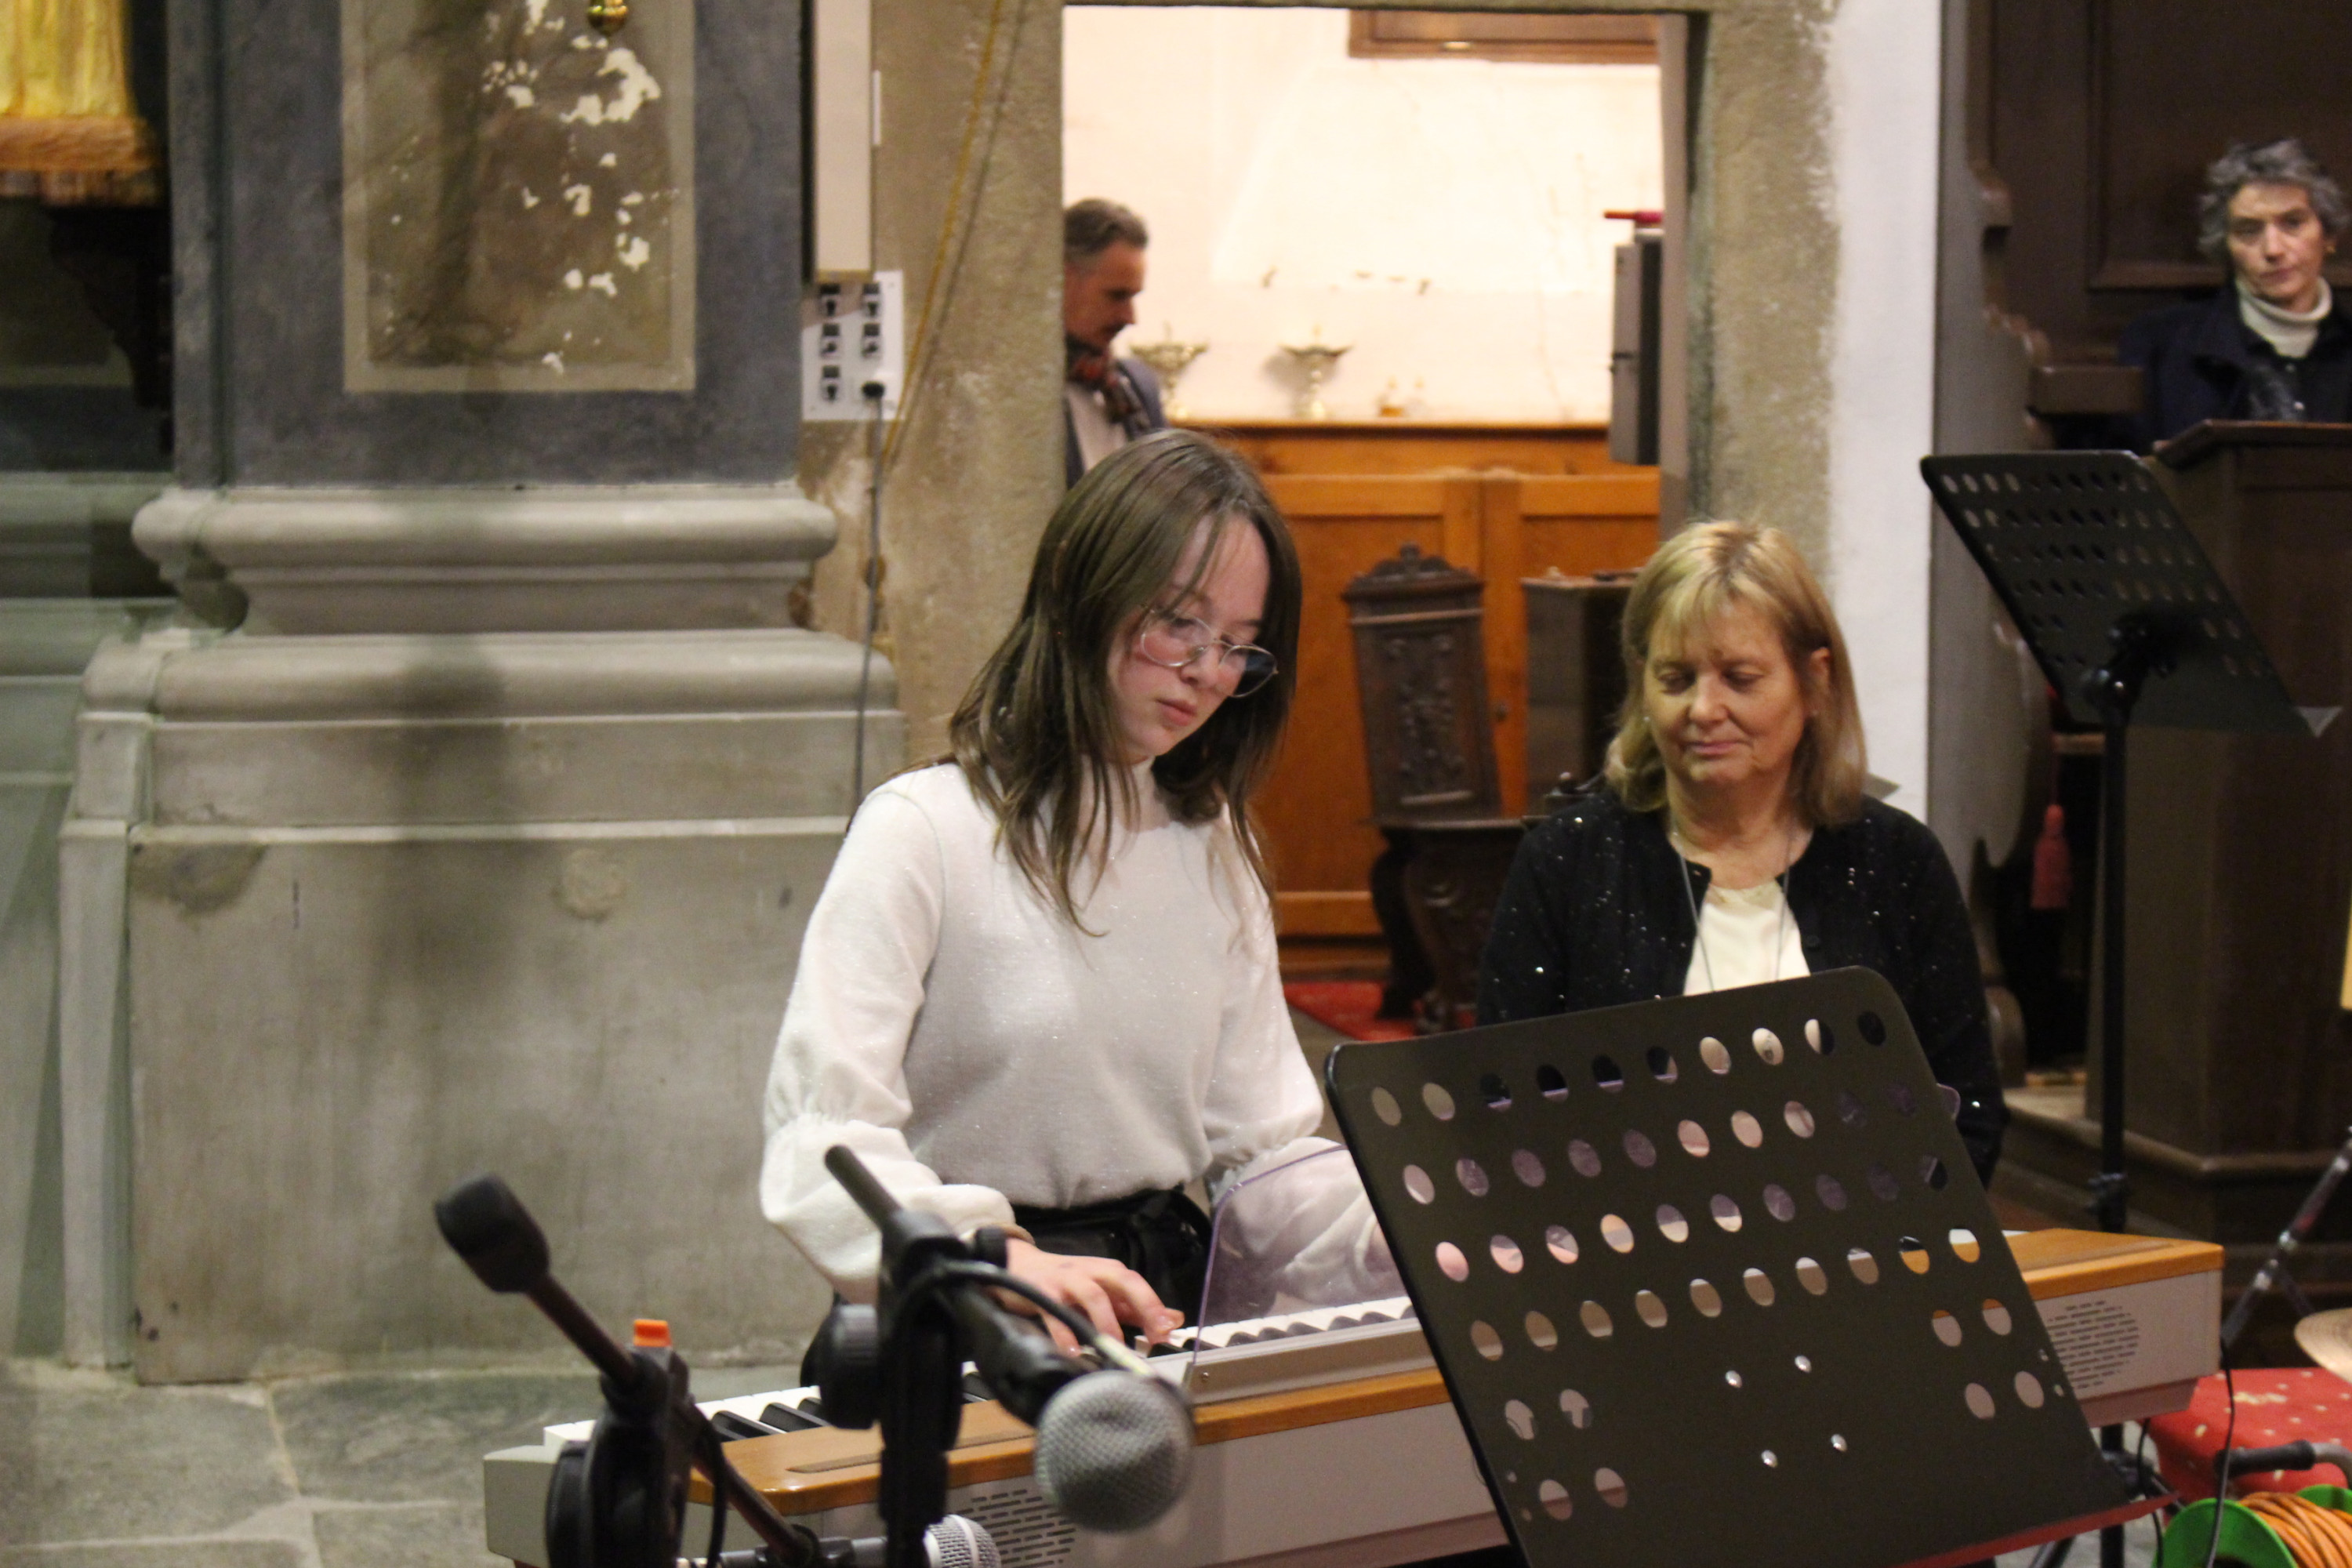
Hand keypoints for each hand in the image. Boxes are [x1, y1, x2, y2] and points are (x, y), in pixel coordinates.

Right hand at [1000, 1239, 1183, 1352]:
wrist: (1020, 1265)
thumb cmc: (1069, 1283)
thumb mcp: (1103, 1292)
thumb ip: (1136, 1307)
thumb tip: (1174, 1319)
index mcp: (1109, 1272)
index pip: (1138, 1285)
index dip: (1155, 1306)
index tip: (1167, 1332)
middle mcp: (1091, 1271)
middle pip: (1122, 1281)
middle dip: (1142, 1305)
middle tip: (1153, 1334)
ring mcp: (1067, 1280)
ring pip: (1092, 1295)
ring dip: (1105, 1322)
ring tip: (1113, 1346)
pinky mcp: (1042, 1292)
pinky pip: (1056, 1312)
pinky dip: (1064, 1332)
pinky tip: (1072, 1351)